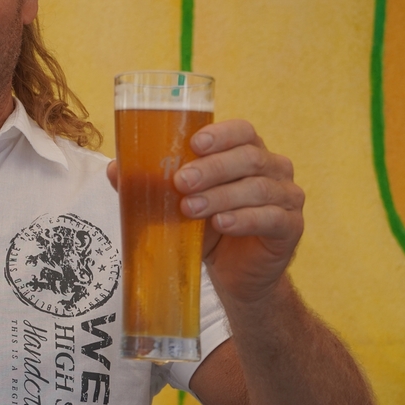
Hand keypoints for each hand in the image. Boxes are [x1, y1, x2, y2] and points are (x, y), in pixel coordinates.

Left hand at [107, 119, 303, 304]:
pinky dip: (244, 219)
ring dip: (221, 196)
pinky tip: (222, 224)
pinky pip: (272, 217)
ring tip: (191, 208)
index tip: (193, 144)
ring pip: (257, 187)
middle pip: (248, 157)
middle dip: (212, 168)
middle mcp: (273, 168)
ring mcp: (287, 196)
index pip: (242, 131)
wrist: (236, 273)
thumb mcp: (177, 203)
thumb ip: (151, 184)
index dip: (220, 134)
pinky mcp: (291, 227)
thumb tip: (113, 169)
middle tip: (180, 182)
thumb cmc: (208, 228)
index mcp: (247, 152)